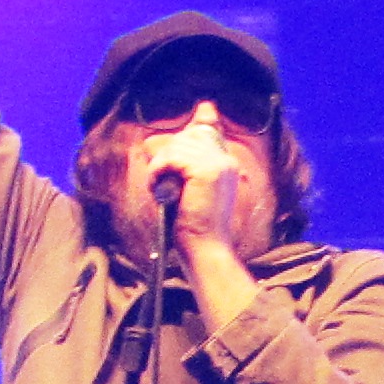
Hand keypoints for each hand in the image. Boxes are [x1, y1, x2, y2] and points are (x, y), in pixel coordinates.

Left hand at [142, 123, 241, 251]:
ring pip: (177, 146)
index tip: (165, 167)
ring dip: (160, 165)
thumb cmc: (195, 227)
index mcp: (227, 165)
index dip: (178, 146)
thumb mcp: (192, 191)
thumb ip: (186, 168)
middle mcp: (226, 161)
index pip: (200, 134)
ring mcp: (218, 165)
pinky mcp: (206, 171)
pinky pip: (172, 157)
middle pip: (187, 137)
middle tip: (158, 180)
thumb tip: (162, 148)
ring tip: (156, 186)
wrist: (206, 248)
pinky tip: (156, 187)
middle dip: (166, 156)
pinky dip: (158, 170)